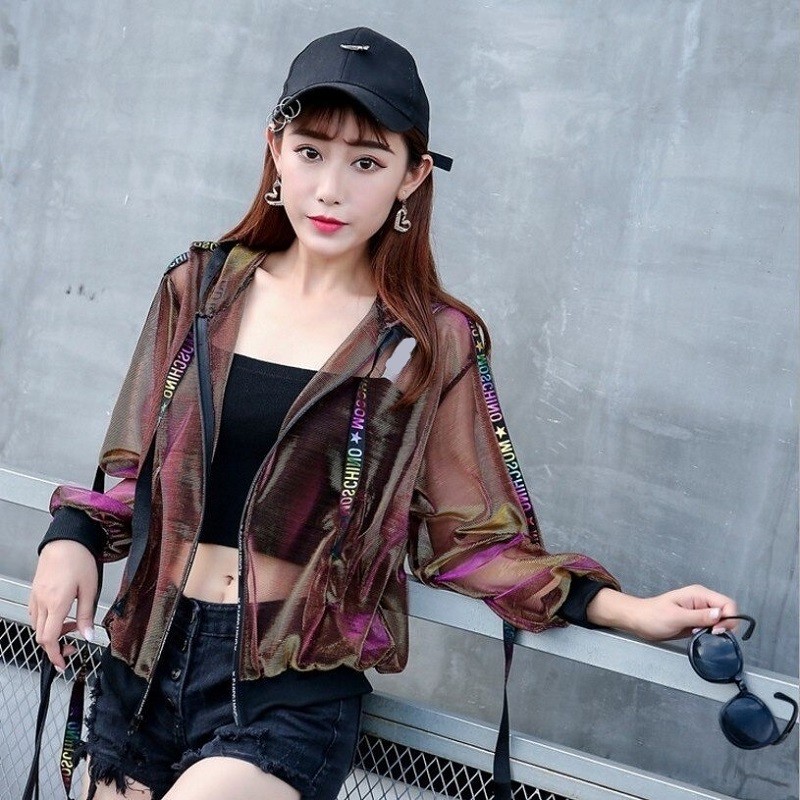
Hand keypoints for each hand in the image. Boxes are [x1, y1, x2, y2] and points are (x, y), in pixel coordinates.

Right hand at [28, 540, 98, 671]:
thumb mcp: (90, 589)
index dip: (55, 655)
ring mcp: (35, 597)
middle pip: (42, 636)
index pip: (49, 639)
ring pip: (38, 626)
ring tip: (73, 624)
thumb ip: (87, 615)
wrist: (66, 540)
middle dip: (56, 646)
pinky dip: (47, 621)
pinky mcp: (34, 592)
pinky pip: (36, 614)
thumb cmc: (79, 560)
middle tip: (73, 645)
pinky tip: (61, 614)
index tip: (63, 664)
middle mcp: (42, 602)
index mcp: (56, 604)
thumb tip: (88, 636)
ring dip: (53, 632)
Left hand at [587, 584, 738, 641]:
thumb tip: (720, 614)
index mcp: (699, 594)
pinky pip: (712, 626)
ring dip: (717, 630)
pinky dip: (710, 633)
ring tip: (701, 633)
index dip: (729, 618)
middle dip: (724, 625)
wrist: (639, 621)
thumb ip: (699, 616)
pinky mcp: (696, 620)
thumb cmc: (653, 616)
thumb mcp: (676, 617)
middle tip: (710, 634)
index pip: (727, 603)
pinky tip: (700, 635)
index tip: (718, 630)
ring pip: (721, 620)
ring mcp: (700, 611)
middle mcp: (702, 601)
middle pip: (727, 612)